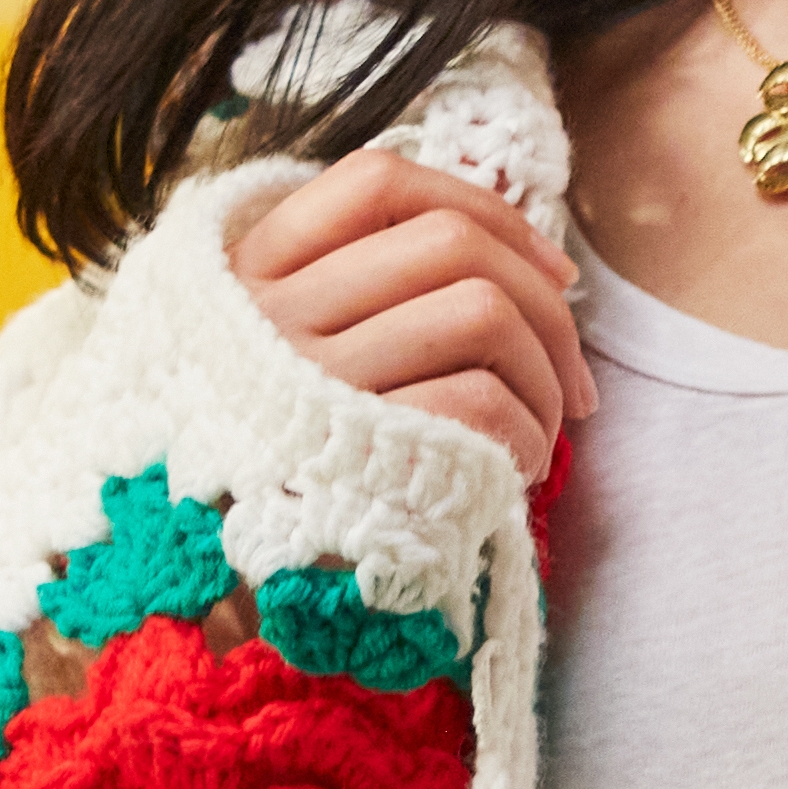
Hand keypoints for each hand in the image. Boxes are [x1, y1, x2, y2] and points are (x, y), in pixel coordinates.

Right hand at [234, 148, 592, 482]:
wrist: (212, 604)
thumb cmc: (278, 484)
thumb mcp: (280, 369)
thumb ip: (359, 301)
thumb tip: (526, 269)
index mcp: (248, 275)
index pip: (377, 184)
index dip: (485, 210)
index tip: (552, 270)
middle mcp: (268, 315)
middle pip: (451, 242)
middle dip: (546, 306)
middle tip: (575, 381)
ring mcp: (307, 383)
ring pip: (481, 310)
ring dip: (545, 375)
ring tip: (545, 431)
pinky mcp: (355, 455)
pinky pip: (480, 400)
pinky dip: (526, 430)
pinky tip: (520, 470)